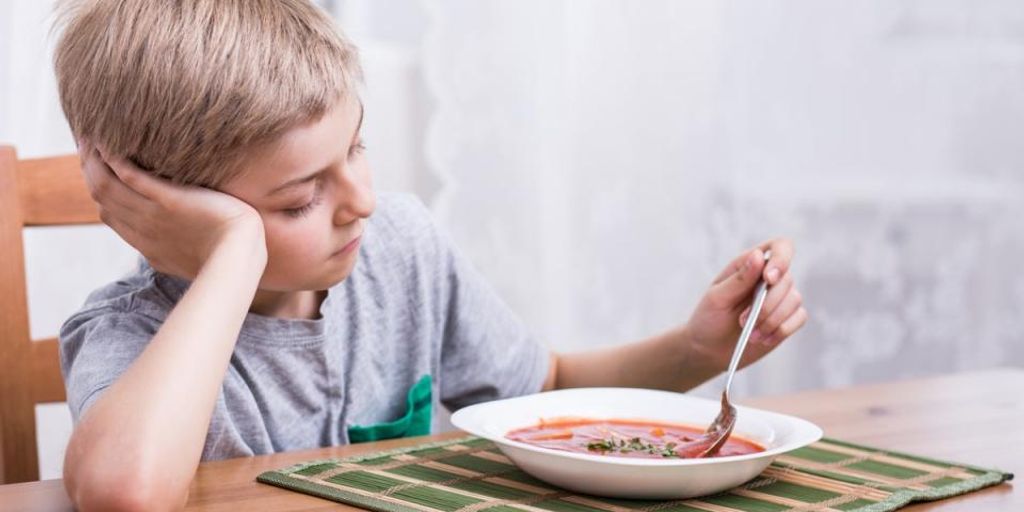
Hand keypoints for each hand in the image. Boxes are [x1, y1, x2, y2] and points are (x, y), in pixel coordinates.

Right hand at [78, 141, 266, 279]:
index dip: (100, 191)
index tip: (98, 171)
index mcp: (147, 244)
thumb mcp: (190, 259)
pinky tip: (108, 141)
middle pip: (102, 196)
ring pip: (107, 184)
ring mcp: (152, 214)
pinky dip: (114, 158)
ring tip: (91, 134)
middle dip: (90, 169)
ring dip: (94, 159)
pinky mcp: (168, 200)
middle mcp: (142, 229)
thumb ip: (172, 249)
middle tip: (87, 143)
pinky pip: (130, 175)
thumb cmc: (227, 258)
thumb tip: (163, 247)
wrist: (240, 257)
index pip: (109, 214)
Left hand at [685, 238, 807, 370]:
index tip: (769, 279)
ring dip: (772, 320)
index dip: (781, 259)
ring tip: (751, 334)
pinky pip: (799, 318)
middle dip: (767, 304)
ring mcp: (781, 298)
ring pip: (794, 300)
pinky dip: (781, 330)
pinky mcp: (787, 319)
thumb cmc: (709, 318)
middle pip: (787, 279)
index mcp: (750, 264)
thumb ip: (739, 279)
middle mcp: (769, 278)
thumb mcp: (717, 298)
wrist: (710, 348)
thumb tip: (758, 256)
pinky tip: (763, 339)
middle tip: (742, 321)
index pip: (780, 247)